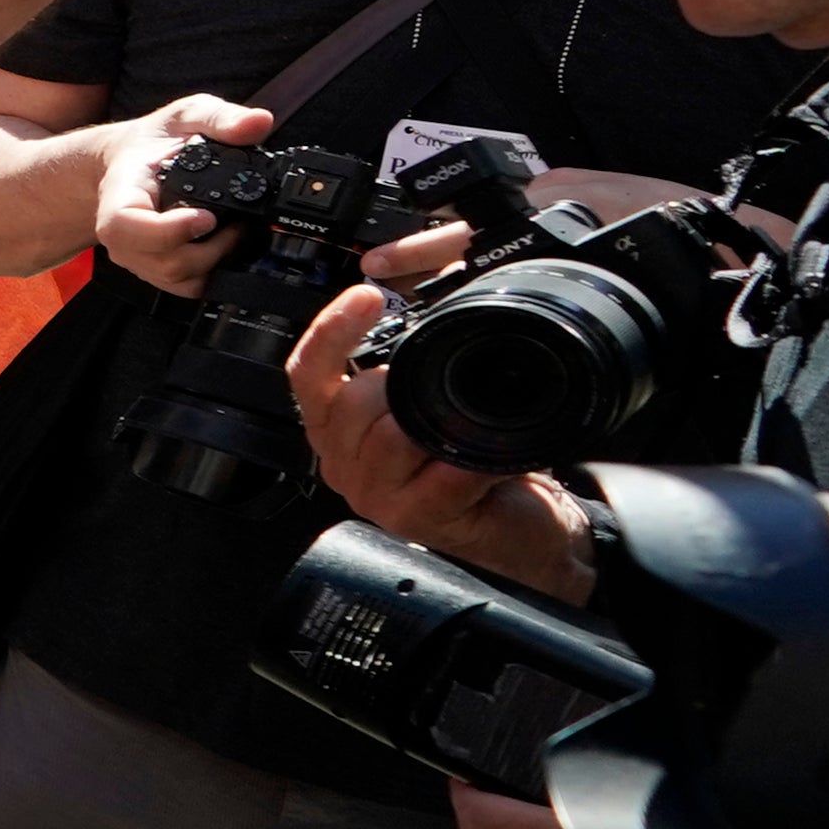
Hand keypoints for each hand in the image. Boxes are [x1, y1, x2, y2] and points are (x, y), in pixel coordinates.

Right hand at [87, 93, 270, 299]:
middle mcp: (121, 233)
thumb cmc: (154, 143)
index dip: (167, 231)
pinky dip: (209, 272)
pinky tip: (219, 246)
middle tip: (235, 224)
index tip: (206, 218)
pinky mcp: (152, 270)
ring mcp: (135, 256)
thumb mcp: (186, 115)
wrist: (127, 163)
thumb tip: (258, 122)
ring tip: (230, 232)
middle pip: (161, 263)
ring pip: (174, 279)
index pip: (124, 226)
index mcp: (120, 194)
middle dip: (210, 250)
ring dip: (213, 261)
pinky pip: (182, 287)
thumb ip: (221, 118)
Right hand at [288, 278, 598, 601]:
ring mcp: (377, 497)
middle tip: (443, 382)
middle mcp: (345, 467)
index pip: (307, 374)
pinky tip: (495, 454)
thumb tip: (426, 293)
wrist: (521, 535)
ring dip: (440, 421)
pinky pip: (440, 472)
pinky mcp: (416, 519)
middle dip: (397, 382)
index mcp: (339, 435)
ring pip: (389, 436)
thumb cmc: (477, 469)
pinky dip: (474, 457)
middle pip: (348, 403)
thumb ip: (407, 369)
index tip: (366, 294)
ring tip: (476, 420)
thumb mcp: (430, 411)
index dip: (329, 331)